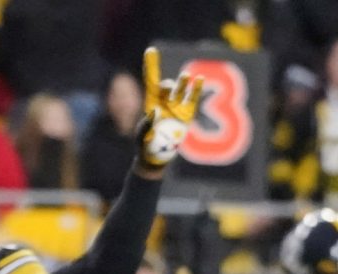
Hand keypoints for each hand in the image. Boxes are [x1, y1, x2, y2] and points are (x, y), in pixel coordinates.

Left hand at [137, 47, 203, 169]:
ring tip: (186, 77)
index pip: (150, 80)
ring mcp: (177, 105)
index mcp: (150, 102)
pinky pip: (193, 98)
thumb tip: (156, 111)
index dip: (151, 66)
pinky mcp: (188, 113)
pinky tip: (199, 79)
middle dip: (167, 85)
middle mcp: (164, 101)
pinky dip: (196, 89)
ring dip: (182, 83)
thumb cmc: (144, 145)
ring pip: (180, 90)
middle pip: (165, 86)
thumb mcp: (141, 136)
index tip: (150, 50)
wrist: (156, 155)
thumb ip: (146, 125)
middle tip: (167, 87)